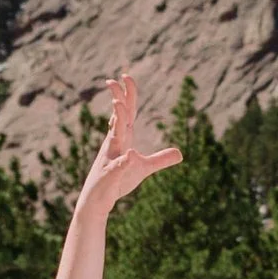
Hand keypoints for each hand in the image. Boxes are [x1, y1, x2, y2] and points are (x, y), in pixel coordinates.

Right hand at [76, 70, 180, 216]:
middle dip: (118, 97)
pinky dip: (124, 161)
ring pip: (114, 136)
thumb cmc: (117, 182)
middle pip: (119, 117)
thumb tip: (180, 153)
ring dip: (117, 120)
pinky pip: (117, 166)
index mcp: (122, 140)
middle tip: (117, 78)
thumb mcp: (144, 169)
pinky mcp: (109, 175)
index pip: (127, 113)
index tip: (126, 77)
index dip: (128, 95)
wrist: (98, 202)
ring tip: (118, 104)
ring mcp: (110, 159)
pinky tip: (131, 156)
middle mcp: (114, 144)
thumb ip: (160, 160)